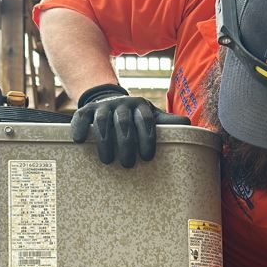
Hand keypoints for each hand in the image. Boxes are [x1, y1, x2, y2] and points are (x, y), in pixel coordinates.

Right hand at [71, 83, 189, 167]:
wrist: (110, 102)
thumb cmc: (136, 118)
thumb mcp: (152, 118)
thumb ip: (168, 123)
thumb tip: (188, 124)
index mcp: (141, 107)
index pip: (146, 120)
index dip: (147, 138)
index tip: (148, 157)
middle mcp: (122, 104)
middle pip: (124, 122)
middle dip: (127, 144)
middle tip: (129, 164)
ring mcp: (103, 106)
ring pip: (103, 121)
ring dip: (105, 140)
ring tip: (108, 161)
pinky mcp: (87, 110)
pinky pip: (81, 117)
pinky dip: (79, 127)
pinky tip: (79, 140)